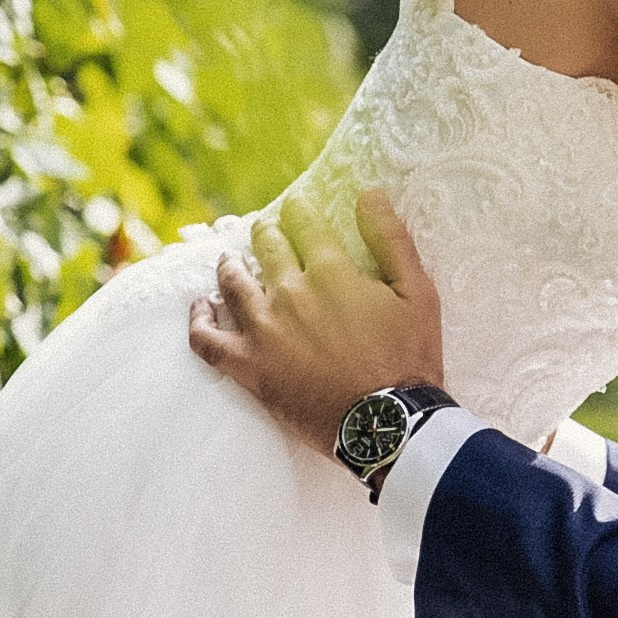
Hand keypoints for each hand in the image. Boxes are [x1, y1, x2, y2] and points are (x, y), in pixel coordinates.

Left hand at [187, 191, 446, 453]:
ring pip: (231, 283)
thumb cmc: (409, 358)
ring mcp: (263, 330)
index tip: (297, 209)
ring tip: (231, 262)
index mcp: (330, 270)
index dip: (298, 210)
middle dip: (265, 234)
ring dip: (230, 266)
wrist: (386, 424)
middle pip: (264, 245)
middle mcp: (289, 292)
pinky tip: (201, 307)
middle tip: (267, 233)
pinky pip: (206, 340)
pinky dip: (198, 319)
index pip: (301, 221)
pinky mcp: (249, 367)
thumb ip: (391, 238)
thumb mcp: (418, 292)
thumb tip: (369, 193)